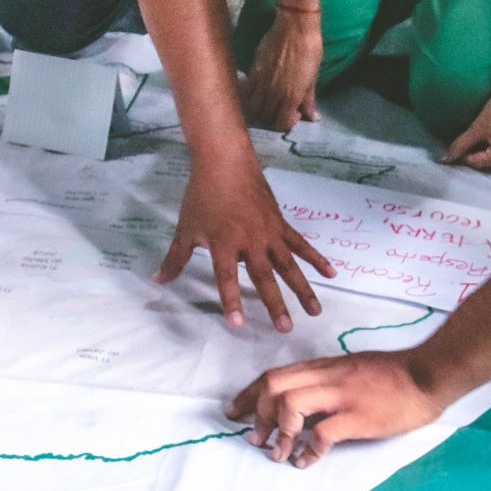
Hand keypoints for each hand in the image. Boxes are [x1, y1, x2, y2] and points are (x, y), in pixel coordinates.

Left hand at [157, 165, 334, 331]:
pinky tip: (332, 273)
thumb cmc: (203, 196)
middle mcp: (250, 242)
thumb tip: (158, 282)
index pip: (226, 278)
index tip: (237, 324)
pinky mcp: (281, 224)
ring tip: (315, 311)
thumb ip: (175, 259)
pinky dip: (316, 258)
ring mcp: (269, 233)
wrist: (226, 161)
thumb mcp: (185, 229)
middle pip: (265, 277)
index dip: (231, 301)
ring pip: (289, 265)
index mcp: (224, 244)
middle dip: (275, 305)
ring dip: (303, 289)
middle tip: (286, 329)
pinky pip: (301, 244)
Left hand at [228, 350, 446, 466]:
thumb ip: (326, 382)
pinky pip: (322, 434)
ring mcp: (342, 396)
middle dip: (256, 414)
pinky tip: (307, 462)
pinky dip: (308, 451)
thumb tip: (303, 406)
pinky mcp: (358, 417)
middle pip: (274, 386)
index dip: (248, 393)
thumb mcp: (352, 369)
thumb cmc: (394, 374)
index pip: (274, 374)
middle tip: (255, 438)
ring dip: (279, 433)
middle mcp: (327, 377)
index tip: (235, 412)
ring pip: (291, 405)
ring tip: (279, 453)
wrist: (428, 374)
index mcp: (324, 367)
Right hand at [238, 10, 323, 130]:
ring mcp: (261, 82)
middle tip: (280, 107)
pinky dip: (250, 94)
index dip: (287, 122)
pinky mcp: (253, 70)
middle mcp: (273, 93)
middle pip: (265, 117)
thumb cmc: (310, 50)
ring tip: (268, 100)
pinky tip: (258, 88)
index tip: (293, 112)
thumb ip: (308, 99)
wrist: (295, 26)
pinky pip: (246, 90)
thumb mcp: (313, 77)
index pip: (281, 123)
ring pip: (253, 106)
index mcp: (291, 96)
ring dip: (260, 107)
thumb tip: (312, 117)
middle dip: (273, 116)